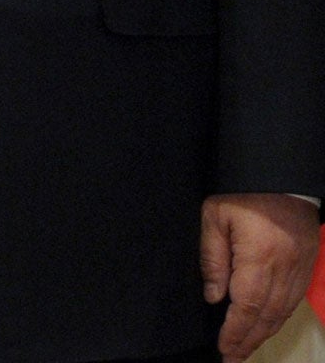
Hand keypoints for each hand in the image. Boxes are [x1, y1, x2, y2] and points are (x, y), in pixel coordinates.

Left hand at [200, 193, 321, 361]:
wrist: (282, 176)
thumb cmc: (242, 192)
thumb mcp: (214, 217)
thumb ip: (213, 257)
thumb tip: (214, 297)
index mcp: (258, 257)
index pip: (246, 306)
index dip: (236, 332)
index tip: (225, 349)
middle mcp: (284, 269)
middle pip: (266, 316)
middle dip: (249, 340)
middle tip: (233, 358)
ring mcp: (299, 269)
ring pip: (282, 311)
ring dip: (264, 333)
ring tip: (247, 349)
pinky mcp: (307, 265)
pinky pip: (294, 300)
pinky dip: (279, 318)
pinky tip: (267, 326)